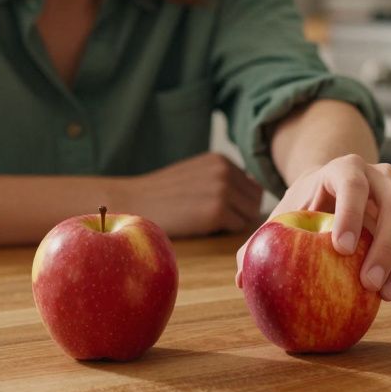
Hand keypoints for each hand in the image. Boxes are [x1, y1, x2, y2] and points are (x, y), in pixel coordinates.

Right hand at [120, 153, 262, 236]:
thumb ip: (222, 178)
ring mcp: (222, 190)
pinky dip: (224, 231)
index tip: (221, 208)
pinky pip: (237, 227)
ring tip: (209, 221)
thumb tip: (255, 191)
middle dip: (242, 211)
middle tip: (218, 219)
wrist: (135, 200)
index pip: (252, 185)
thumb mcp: (196, 173)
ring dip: (235, 221)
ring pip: (250, 214)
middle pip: (255, 199)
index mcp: (221, 160)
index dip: (240, 201)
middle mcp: (225, 171)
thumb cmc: (164, 193)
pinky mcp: (217, 211)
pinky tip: (203, 226)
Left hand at [235, 154, 390, 300]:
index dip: (350, 213)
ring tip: (387, 295)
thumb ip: (260, 243)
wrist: (338, 192)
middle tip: (369, 285)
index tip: (341, 249)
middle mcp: (382, 176)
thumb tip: (243, 278)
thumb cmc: (306, 211)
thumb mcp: (282, 218)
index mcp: (344, 168)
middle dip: (386, 247)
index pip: (352, 182)